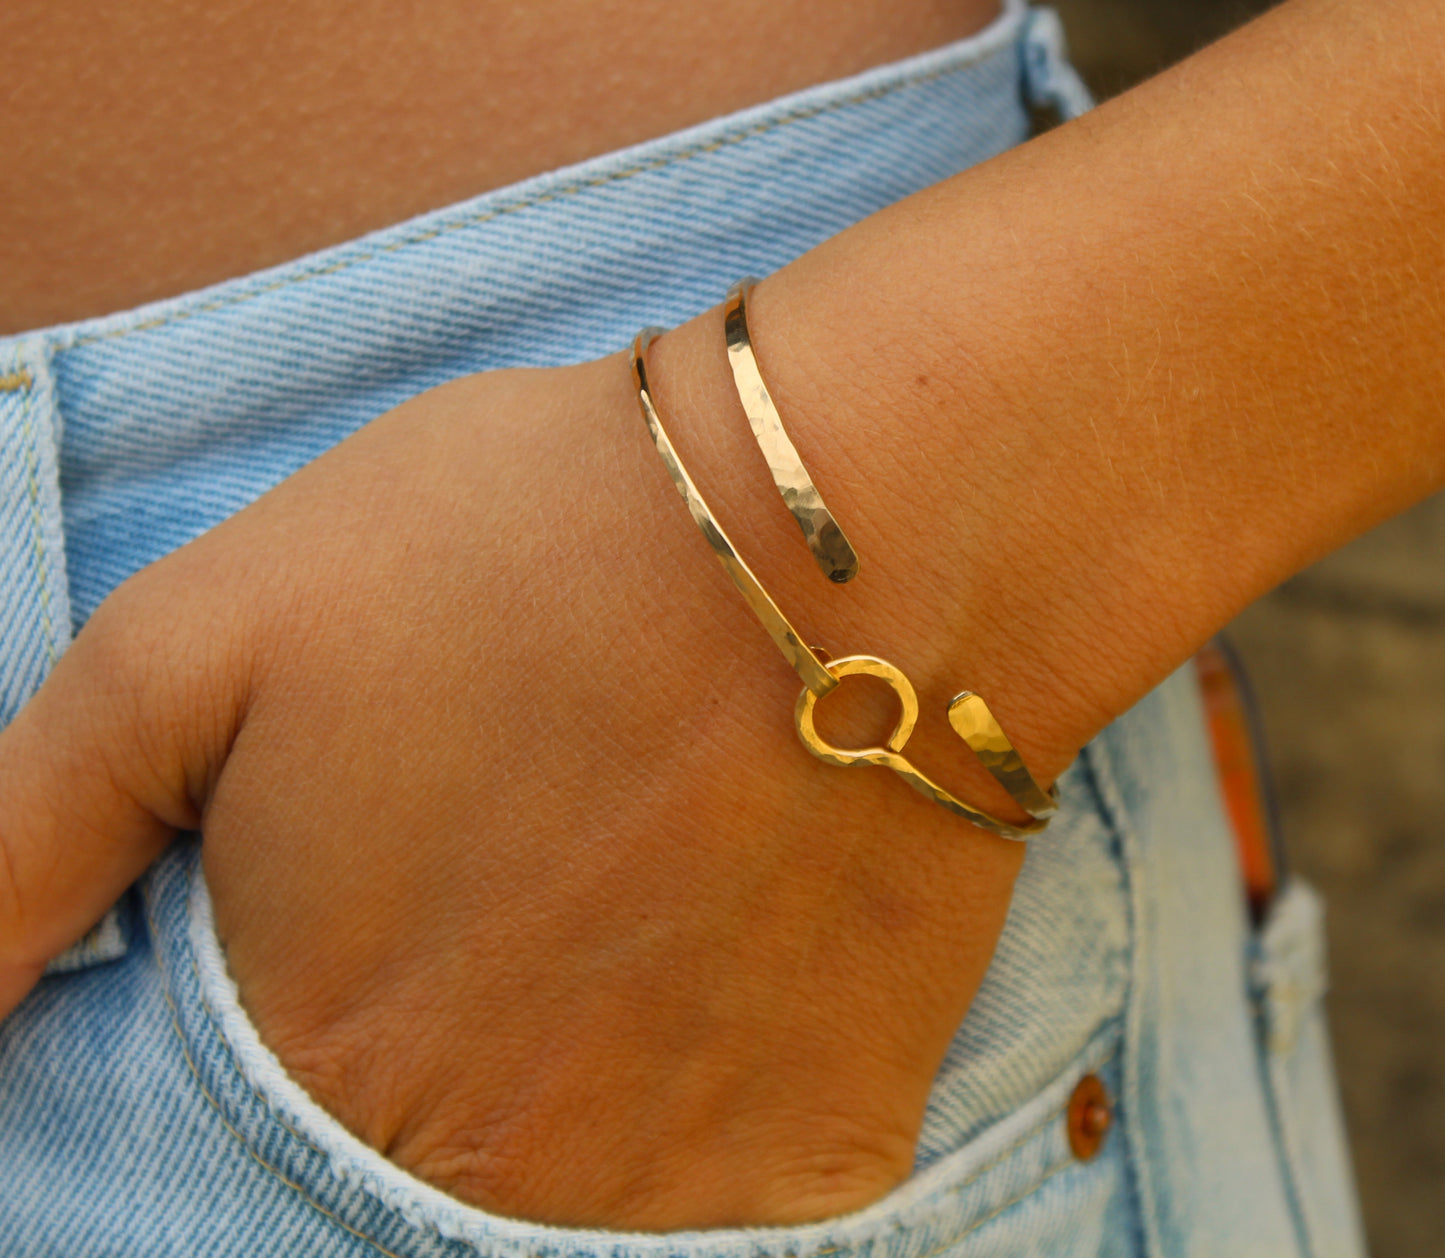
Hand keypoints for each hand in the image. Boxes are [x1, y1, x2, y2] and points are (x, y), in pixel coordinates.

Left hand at [0, 341, 1050, 1227]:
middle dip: (439, 1035)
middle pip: (411, 1169)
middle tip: (520, 883)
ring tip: (621, 899)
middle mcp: (482, 1174)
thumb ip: (20, 840)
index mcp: (313, 1059)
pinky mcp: (825, 1157)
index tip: (388, 906)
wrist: (853, 534)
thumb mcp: (201, 639)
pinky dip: (703, 1104)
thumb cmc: (524, 547)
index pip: (235, 1145)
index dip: (310, 999)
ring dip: (570, 1073)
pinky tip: (716, 962)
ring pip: (563, 1190)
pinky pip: (723, 1203)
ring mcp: (669, 1193)